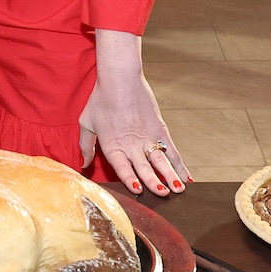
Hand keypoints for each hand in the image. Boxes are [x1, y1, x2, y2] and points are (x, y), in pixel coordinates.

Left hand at [79, 61, 188, 196]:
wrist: (120, 77)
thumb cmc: (101, 99)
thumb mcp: (86, 122)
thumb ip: (85, 145)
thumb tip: (82, 164)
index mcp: (113, 145)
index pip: (122, 167)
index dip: (130, 179)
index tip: (138, 190)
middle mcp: (131, 144)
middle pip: (144, 167)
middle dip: (154, 182)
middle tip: (164, 194)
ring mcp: (148, 137)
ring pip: (161, 161)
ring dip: (170, 176)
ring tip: (178, 190)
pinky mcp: (159, 129)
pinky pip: (172, 151)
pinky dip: (180, 165)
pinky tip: (187, 178)